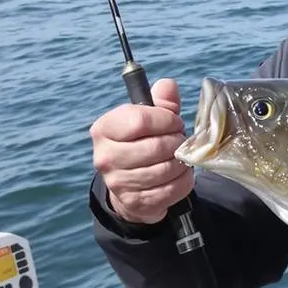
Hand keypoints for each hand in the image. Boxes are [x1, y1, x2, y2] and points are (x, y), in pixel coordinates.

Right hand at [90, 78, 192, 224]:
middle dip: (177, 142)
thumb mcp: (149, 118)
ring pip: (165, 169)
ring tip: (180, 157)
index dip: (166, 120)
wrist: (130, 185)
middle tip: (179, 142)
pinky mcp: (134, 202)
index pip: (139, 120)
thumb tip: (169, 86)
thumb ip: (161, 102)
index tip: (175, 122)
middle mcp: (105, 156)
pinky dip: (184, 181)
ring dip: (182, 162)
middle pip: (156, 147)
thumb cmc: (141, 142)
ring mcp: (118, 182)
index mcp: (104, 129)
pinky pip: (171, 190)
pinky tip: (181, 174)